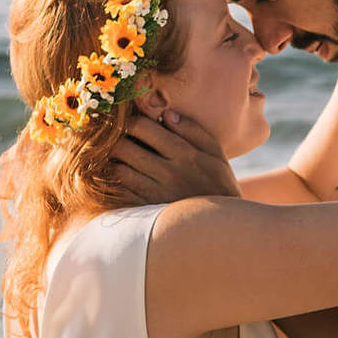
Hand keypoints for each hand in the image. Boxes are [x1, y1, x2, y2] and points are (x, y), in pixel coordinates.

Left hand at [107, 111, 241, 205]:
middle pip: (124, 148)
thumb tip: (166, 114)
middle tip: (122, 139)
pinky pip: (122, 191)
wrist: (220, 223)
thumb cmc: (218, 184)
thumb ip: (194, 131)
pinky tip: (127, 176)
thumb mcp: (216, 154)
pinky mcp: (148, 208)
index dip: (132, 121)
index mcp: (185, 155)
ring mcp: (156, 193)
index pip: (143, 128)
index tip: (134, 123)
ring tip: (123, 157)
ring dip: (116, 161)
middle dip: (118, 139)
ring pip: (120, 170)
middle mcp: (168, 174)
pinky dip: (120, 181)